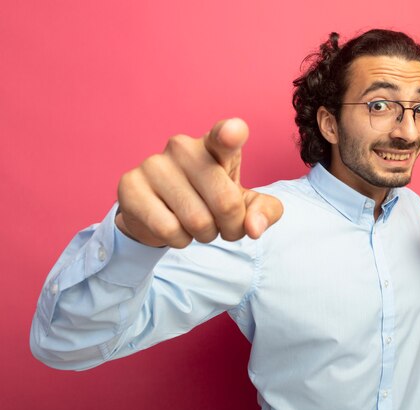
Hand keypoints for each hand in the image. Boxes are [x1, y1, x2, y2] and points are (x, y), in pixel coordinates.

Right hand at [115, 118, 283, 247]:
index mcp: (216, 145)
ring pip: (197, 221)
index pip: (226, 134)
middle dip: (231, 227)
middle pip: (225, 202)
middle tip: (222, 226)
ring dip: (205, 236)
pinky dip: (179, 240)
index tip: (232, 133)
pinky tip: (174, 228)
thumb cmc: (211, 201)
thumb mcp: (246, 205)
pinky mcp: (130, 185)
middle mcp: (184, 147)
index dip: (230, 134)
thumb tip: (254, 229)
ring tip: (197, 226)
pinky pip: (168, 229)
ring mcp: (154, 164)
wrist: (161, 211)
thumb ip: (263, 212)